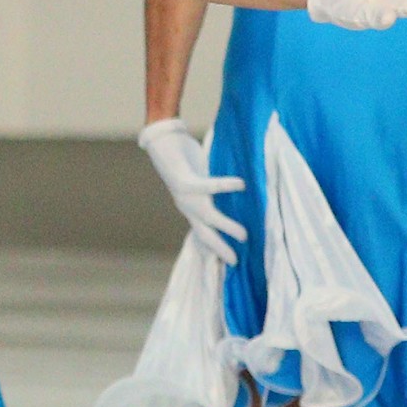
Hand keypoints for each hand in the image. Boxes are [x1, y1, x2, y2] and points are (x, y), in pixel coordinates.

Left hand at [138, 118, 246, 264]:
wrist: (162, 142)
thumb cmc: (184, 160)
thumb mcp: (200, 180)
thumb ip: (214, 191)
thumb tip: (243, 192)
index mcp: (191, 208)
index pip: (203, 234)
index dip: (214, 249)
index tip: (228, 264)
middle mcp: (187, 206)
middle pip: (204, 234)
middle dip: (218, 249)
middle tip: (235, 262)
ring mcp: (184, 196)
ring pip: (207, 216)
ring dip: (225, 226)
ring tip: (244, 235)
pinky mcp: (184, 181)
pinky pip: (207, 186)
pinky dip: (224, 186)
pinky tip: (241, 184)